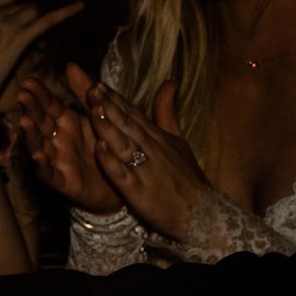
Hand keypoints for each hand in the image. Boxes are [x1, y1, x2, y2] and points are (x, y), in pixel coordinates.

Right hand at [0, 0, 82, 109]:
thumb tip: (5, 17)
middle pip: (27, 1)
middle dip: (40, 10)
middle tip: (48, 22)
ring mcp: (5, 23)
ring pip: (37, 9)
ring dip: (47, 18)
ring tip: (53, 30)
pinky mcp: (18, 37)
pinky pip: (46, 19)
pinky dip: (65, 12)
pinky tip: (80, 7)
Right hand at [15, 64, 119, 210]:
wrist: (123, 182)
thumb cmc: (107, 147)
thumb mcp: (97, 116)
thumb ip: (85, 93)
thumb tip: (71, 65)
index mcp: (66, 123)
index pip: (49, 105)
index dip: (40, 94)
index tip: (30, 82)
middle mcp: (57, 140)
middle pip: (40, 122)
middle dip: (30, 109)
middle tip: (22, 96)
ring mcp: (57, 160)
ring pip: (39, 145)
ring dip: (31, 134)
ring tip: (25, 121)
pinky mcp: (62, 181)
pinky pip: (49, 174)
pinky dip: (42, 166)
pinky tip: (38, 157)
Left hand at [84, 79, 211, 240]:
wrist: (204, 214)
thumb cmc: (187, 178)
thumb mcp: (178, 140)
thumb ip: (167, 112)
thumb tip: (169, 81)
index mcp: (157, 138)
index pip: (133, 114)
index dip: (116, 99)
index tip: (97, 83)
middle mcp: (151, 150)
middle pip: (127, 125)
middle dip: (109, 106)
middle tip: (90, 88)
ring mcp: (145, 170)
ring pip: (124, 145)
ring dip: (108, 127)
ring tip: (93, 109)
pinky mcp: (140, 192)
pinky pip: (123, 175)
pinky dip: (111, 162)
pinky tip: (98, 149)